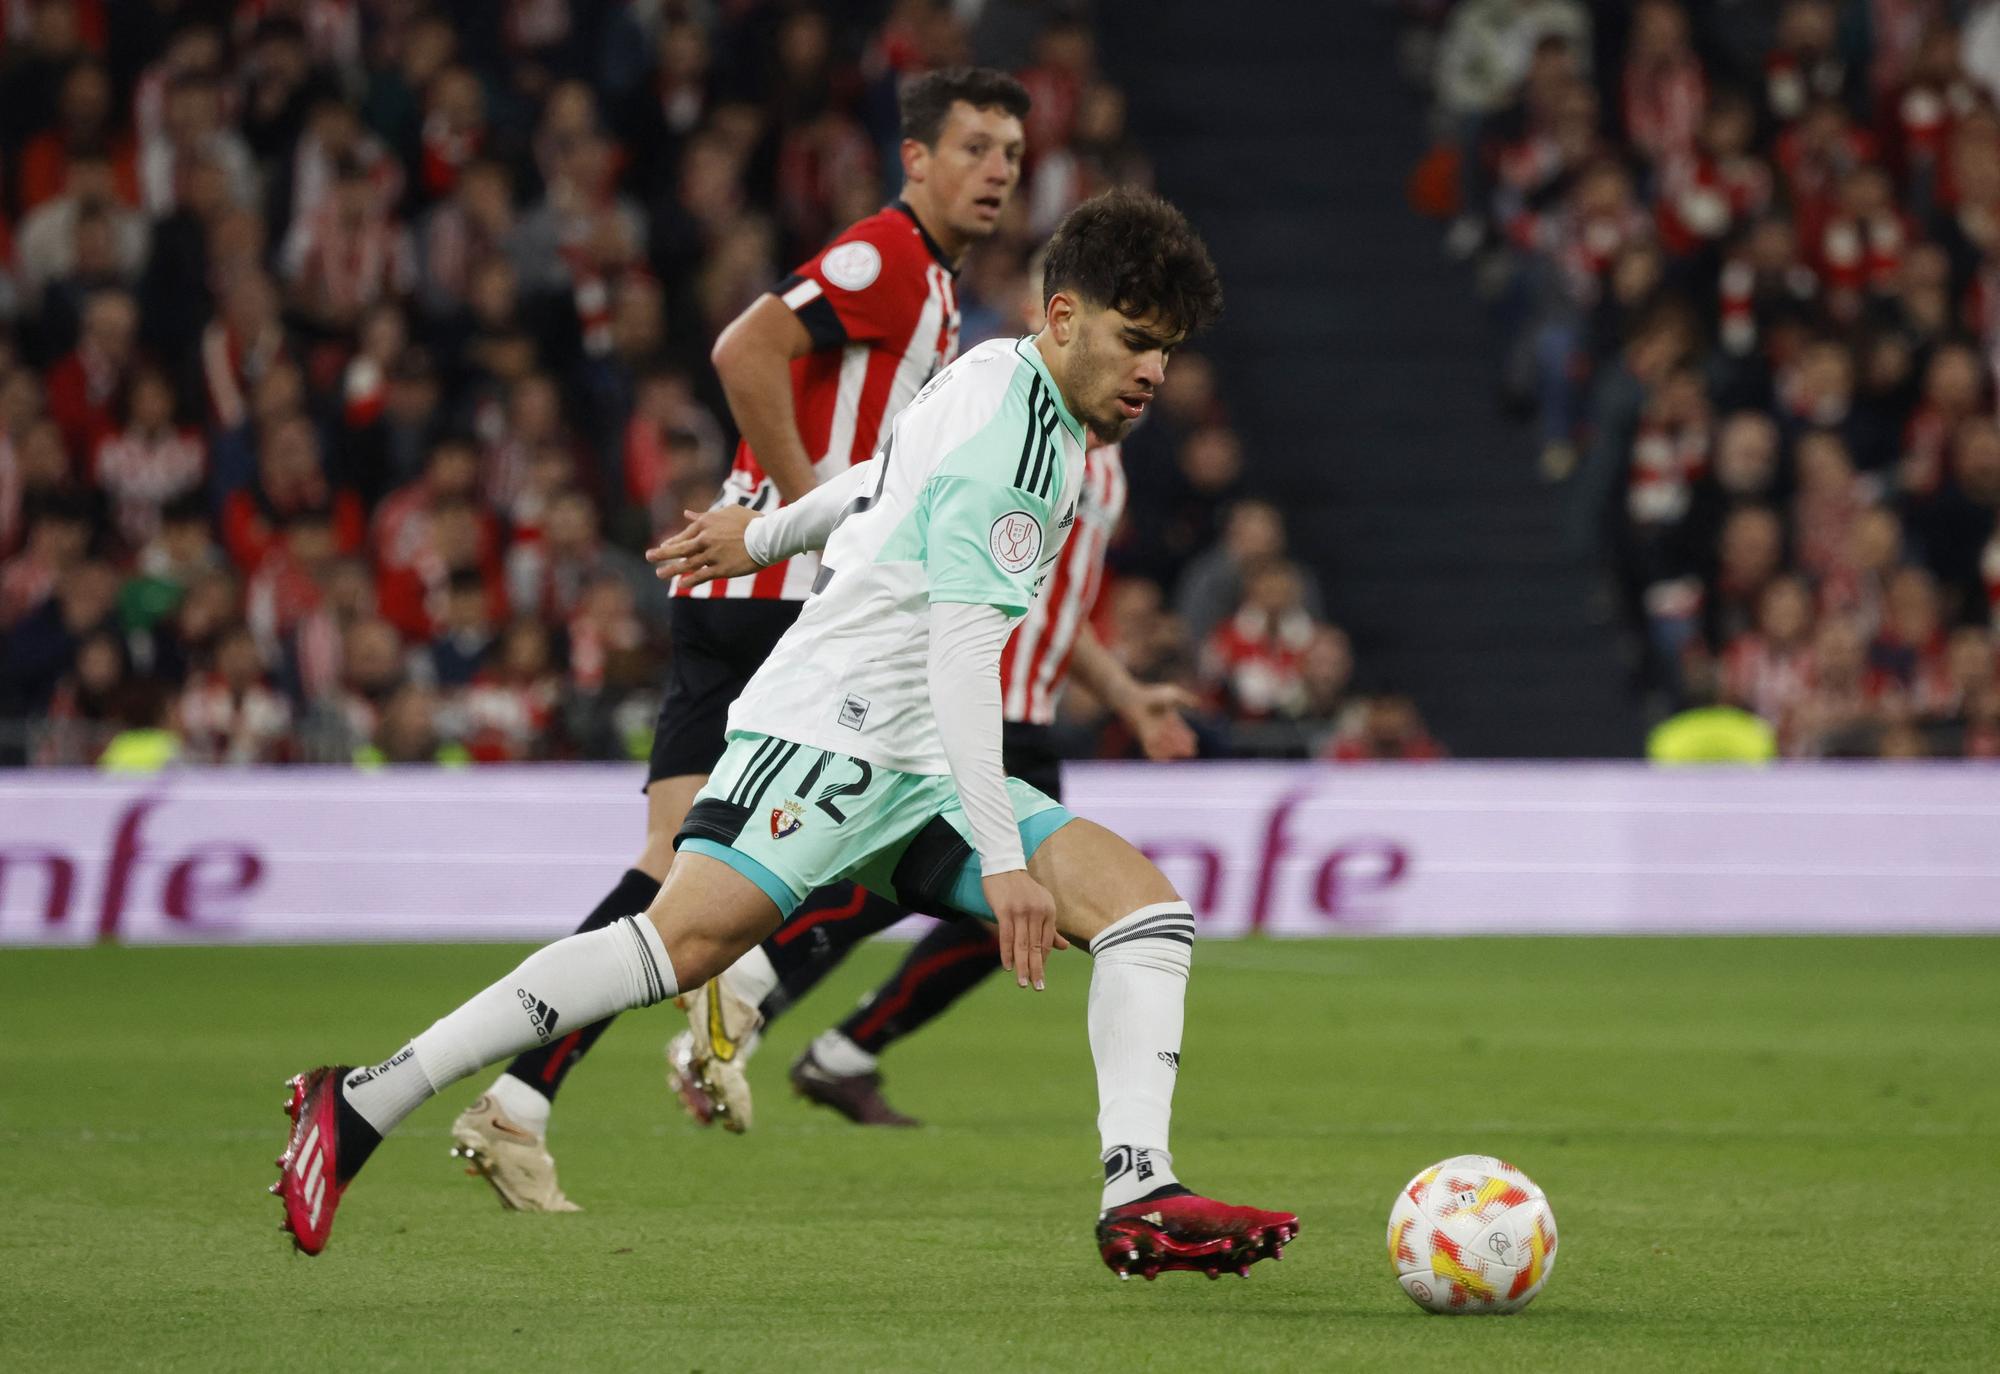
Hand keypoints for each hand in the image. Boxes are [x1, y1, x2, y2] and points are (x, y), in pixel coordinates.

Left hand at [647, 506, 761, 586]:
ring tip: (660, 574)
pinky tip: (681, 585)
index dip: (672, 541)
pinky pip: (701, 576)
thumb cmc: (751, 521)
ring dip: (671, 569)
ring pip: (686, 564)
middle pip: (679, 548)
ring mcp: (712, 555)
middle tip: (649, 556)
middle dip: (662, 553)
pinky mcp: (721, 569)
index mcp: (706, 523)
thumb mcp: (727, 511)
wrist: (768, 536)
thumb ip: (705, 515)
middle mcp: (705, 538)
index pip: (684, 534)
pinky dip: (690, 581)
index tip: (664, 546)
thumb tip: (687, 514)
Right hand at [983, 869, 1067, 990]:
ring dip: (1022, 966)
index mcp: (1049, 910)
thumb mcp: (1041, 905)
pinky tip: (1007, 966)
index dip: (1043, 960)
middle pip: (1036, 946)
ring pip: (1022, 944)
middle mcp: (1037, 911)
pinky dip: (1006, 953)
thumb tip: (1065, 948)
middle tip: (1037, 987)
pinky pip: (1007, 936)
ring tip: (1023, 982)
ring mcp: (1021, 911)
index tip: (1040, 975)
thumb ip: (1050, 928)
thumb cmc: (1022, 889)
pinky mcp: (1004, 910)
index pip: (1047, 941)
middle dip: (1036, 968)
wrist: (1003, 866)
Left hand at [1116, 682, 1199, 760]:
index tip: (1193, 740)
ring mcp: (1152, 734)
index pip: (1180, 731)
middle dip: (1182, 746)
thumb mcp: (1172, 694)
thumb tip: (1198, 704)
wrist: (1132, 699)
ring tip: (1181, 753)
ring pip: (1165, 746)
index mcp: (1169, 719)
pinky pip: (1151, 750)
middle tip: (1190, 751)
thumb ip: (1185, 699)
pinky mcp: (1143, 738)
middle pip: (1174, 740)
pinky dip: (1158, 756)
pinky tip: (1166, 761)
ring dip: (1173, 750)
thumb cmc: (1151, 695)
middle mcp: (1161, 728)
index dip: (1187, 737)